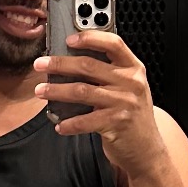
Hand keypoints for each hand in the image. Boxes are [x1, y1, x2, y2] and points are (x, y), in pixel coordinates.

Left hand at [34, 31, 166, 174]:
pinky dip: (69, 123)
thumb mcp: (129, 88)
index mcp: (133, 68)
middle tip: (40, 64)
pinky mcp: (116, 123)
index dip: (90, 38)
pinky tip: (60, 125)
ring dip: (56, 90)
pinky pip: (85, 120)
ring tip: (41, 91)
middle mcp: (130, 82)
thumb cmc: (132, 116)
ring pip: (82, 91)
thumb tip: (70, 61)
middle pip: (89, 66)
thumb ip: (109, 73)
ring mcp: (124, 103)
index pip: (113, 43)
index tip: (68, 39)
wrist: (147, 149)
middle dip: (59, 64)